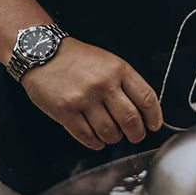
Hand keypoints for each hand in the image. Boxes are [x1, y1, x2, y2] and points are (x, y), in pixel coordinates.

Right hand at [21, 38, 162, 150]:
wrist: (41, 52)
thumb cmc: (78, 59)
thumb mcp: (110, 62)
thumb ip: (127, 84)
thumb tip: (144, 111)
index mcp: (119, 70)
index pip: (147, 99)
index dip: (154, 117)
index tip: (154, 125)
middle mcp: (103, 84)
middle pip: (130, 119)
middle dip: (137, 133)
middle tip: (135, 136)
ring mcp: (83, 98)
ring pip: (109, 131)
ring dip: (115, 138)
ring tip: (113, 135)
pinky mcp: (64, 111)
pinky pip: (86, 136)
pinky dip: (96, 142)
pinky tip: (97, 139)